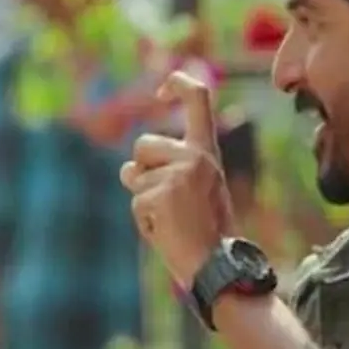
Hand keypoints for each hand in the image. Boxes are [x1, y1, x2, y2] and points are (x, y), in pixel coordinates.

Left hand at [120, 71, 235, 285]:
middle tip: (166, 201)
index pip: (198, 98)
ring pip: (133, 174)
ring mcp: (177, 174)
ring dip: (142, 196)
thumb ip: (175, 166)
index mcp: (208, 151)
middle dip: (141, 170)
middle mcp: (194, 156)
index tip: (161, 91)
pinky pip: (135, 202)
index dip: (177, 83)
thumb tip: (129, 166)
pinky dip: (144, 220)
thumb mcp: (201, 187)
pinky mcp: (160, 194)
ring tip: (170, 217)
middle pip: (143, 144)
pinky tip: (167, 230)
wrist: (219, 265)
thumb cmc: (207, 230)